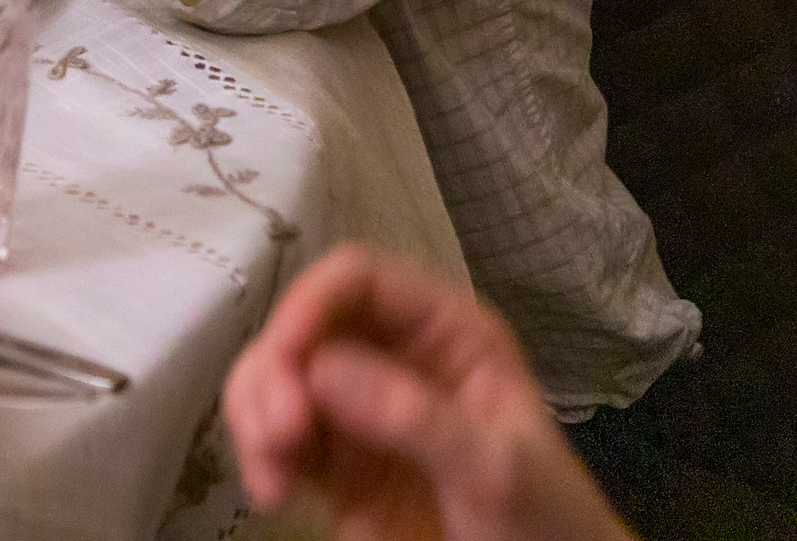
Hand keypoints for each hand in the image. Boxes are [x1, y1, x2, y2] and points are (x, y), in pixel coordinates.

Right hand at [223, 246, 628, 540]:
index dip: (311, 302)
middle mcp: (393, 357)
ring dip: (254, 414)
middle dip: (275, 370)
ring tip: (272, 477)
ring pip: (275, 379)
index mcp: (444, 332)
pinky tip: (271, 493)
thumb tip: (319, 370)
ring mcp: (358, 411)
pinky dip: (256, 456)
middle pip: (303, 327)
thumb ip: (412, 414)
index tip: (286, 354)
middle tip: (280, 433)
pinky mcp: (334, 466)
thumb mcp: (494, 464)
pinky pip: (273, 439)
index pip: (360, 280)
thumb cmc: (542, 519)